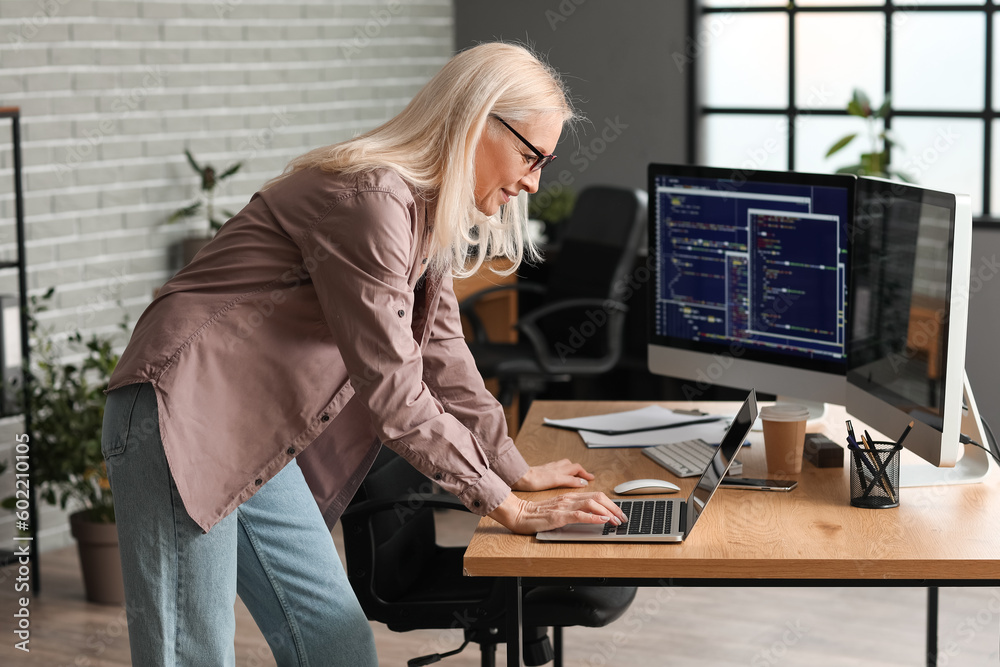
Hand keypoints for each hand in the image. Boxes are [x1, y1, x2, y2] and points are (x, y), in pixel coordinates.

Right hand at [488, 492, 626, 534]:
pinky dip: (593, 517)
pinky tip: (602, 520)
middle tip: (623, 518)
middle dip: (614, 507)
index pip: (596, 496)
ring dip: (607, 512)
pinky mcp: (558, 516)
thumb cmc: (536, 515)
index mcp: (569, 497)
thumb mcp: (558, 511)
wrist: (518, 514)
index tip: (620, 513)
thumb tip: (590, 517)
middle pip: (598, 497)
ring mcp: (563, 506)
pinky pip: (579, 515)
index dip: (611, 503)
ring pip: (591, 504)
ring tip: (616, 520)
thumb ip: (572, 511)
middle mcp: (568, 498)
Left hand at [510, 459, 594, 491]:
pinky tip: (559, 477)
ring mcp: (549, 469)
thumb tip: (583, 482)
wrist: (520, 477)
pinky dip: (562, 472)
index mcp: (561, 469)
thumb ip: (570, 480)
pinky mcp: (543, 472)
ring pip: (564, 466)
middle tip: (585, 477)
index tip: (591, 479)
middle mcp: (556, 467)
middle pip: (572, 466)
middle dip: (579, 470)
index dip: (585, 474)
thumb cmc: (536, 480)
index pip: (577, 468)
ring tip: (574, 476)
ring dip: (571, 470)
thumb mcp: (556, 480)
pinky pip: (556, 469)